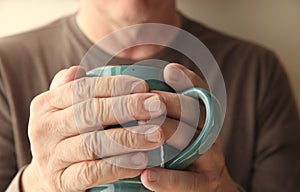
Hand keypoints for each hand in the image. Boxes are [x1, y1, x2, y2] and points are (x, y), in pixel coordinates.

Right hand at [21, 66, 165, 191]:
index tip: (144, 86)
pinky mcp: (60, 182)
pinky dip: (118, 166)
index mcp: (46, 104)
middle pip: (90, 113)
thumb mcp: (64, 110)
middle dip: (128, 108)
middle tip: (158, 107)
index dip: (115, 86)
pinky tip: (141, 162)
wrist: (51, 174)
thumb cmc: (67, 135)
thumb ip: (72, 90)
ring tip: (156, 135)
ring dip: (129, 139)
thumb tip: (79, 70)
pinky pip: (92, 173)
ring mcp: (50, 157)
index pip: (82, 89)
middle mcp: (43, 128)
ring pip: (94, 144)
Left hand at [140, 63, 238, 191]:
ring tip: (141, 128)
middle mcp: (209, 135)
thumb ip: (166, 113)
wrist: (207, 188)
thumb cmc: (184, 154)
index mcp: (203, 118)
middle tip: (143, 101)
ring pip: (192, 142)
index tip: (169, 70)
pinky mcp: (204, 185)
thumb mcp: (180, 130)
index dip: (188, 80)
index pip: (201, 94)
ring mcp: (210, 160)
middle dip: (170, 103)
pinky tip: (147, 175)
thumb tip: (136, 93)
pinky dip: (167, 178)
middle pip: (195, 113)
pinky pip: (187, 181)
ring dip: (167, 133)